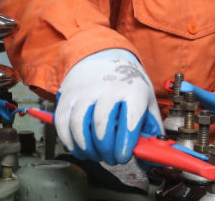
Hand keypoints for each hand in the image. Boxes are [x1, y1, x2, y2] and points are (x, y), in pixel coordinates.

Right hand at [55, 48, 162, 164]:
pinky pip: (63, 123)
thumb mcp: (146, 98)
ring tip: (96, 154)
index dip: (126, 143)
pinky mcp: (68, 95)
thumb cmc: (127, 83)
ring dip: (87, 148)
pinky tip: (79, 147)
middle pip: (102, 126)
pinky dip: (69, 141)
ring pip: (79, 126)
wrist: (104, 56)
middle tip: (111, 158)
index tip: (124, 156)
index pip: (129, 119)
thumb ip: (151, 128)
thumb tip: (151, 156)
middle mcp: (108, 87)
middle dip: (106, 150)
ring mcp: (85, 90)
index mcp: (132, 89)